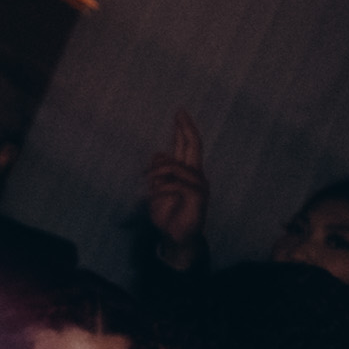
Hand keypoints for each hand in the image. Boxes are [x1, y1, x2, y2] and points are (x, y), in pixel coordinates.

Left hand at [139, 109, 207, 267]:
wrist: (175, 237)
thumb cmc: (168, 213)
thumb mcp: (157, 189)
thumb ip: (159, 172)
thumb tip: (158, 154)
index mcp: (187, 172)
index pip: (187, 145)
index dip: (183, 129)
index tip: (179, 112)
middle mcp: (196, 175)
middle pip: (193, 146)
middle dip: (185, 128)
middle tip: (179, 111)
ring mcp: (199, 185)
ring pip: (176, 166)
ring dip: (158, 173)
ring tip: (149, 182)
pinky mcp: (198, 195)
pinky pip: (176, 184)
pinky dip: (162, 188)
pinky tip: (156, 194)